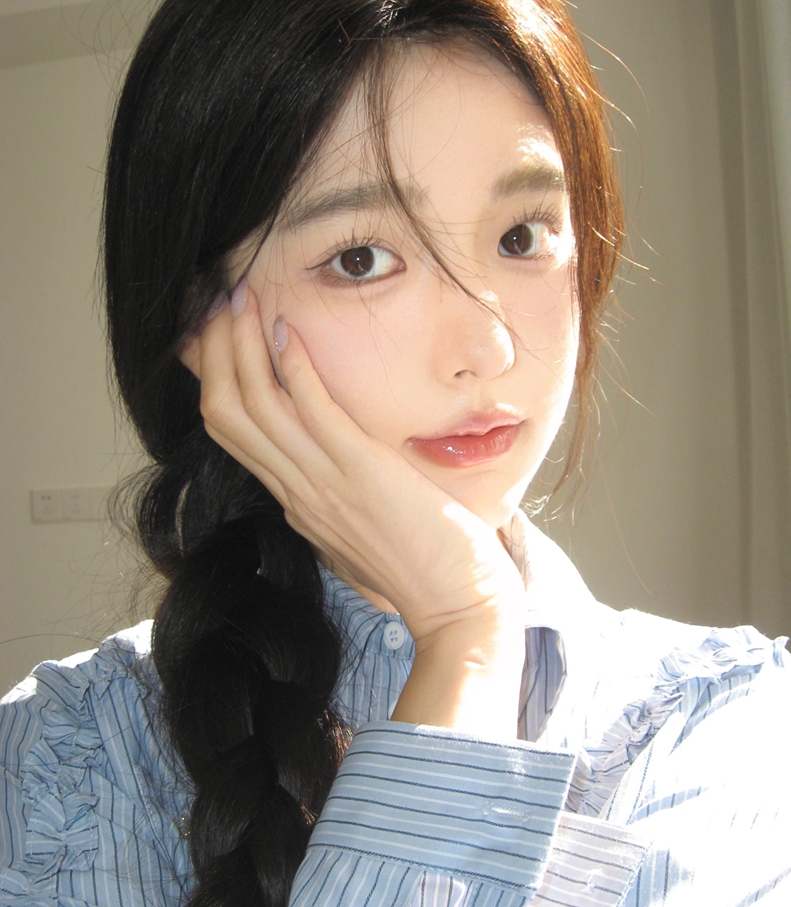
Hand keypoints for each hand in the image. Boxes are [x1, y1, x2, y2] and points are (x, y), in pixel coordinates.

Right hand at [181, 282, 526, 737]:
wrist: (458, 606)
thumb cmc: (424, 569)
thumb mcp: (362, 531)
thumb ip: (340, 499)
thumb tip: (337, 472)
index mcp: (298, 504)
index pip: (235, 436)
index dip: (217, 382)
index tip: (218, 338)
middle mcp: (297, 492)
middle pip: (227, 416)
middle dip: (216, 355)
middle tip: (219, 305)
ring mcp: (323, 483)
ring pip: (254, 408)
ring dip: (242, 348)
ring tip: (242, 299)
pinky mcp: (360, 472)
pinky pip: (311, 411)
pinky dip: (292, 368)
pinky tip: (287, 329)